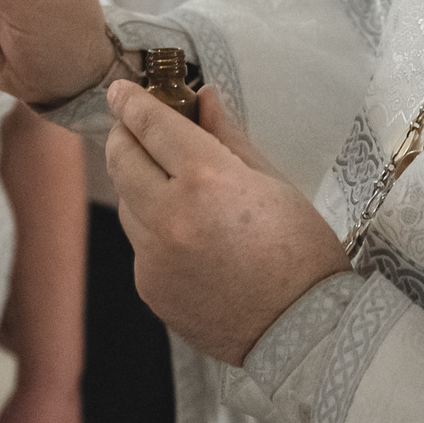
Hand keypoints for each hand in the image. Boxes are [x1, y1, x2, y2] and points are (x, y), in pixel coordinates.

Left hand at [106, 83, 349, 366]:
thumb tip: (204, 98)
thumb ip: (228, 138)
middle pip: (122, 159)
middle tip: (134, 126)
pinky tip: (186, 234)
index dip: (132, 102)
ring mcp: (153, 256)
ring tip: (171, 183)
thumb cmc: (302, 253)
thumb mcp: (273, 183)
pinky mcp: (149, 288)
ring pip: (125, 202)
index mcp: (206, 181)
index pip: (152, 126)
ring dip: (138, 183)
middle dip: (124, 135)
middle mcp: (169, 217)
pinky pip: (140, 244)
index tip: (120, 90)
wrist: (303, 332)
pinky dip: (153, 229)